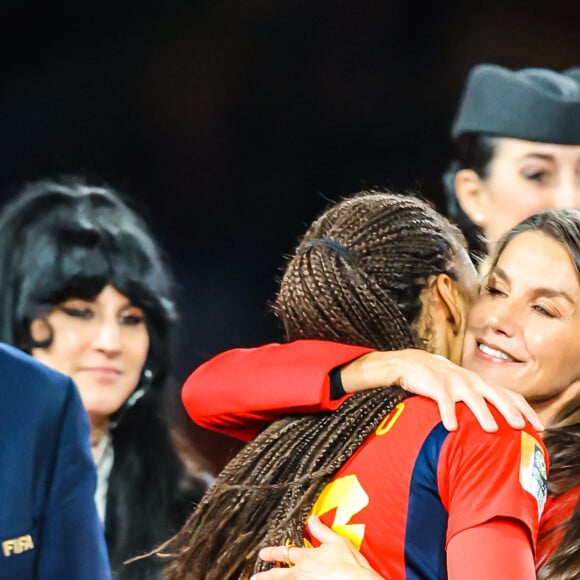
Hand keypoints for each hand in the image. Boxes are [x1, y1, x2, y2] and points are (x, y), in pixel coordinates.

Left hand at [250, 516, 381, 579]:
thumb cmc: (351, 565)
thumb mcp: (337, 541)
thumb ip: (321, 531)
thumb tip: (311, 519)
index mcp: (307, 557)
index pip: (285, 552)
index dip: (272, 552)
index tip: (263, 553)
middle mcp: (302, 573)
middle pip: (278, 574)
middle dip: (264, 575)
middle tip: (254, 576)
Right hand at [340, 349, 542, 432]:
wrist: (408, 363)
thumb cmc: (437, 378)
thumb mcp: (460, 385)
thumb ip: (476, 398)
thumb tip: (495, 424)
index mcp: (478, 381)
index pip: (509, 393)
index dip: (525, 409)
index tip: (539, 426)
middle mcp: (470, 380)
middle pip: (496, 394)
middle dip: (510, 410)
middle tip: (520, 427)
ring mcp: (453, 381)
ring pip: (472, 397)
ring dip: (482, 413)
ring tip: (491, 429)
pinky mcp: (435, 385)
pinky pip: (443, 401)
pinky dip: (448, 414)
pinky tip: (451, 427)